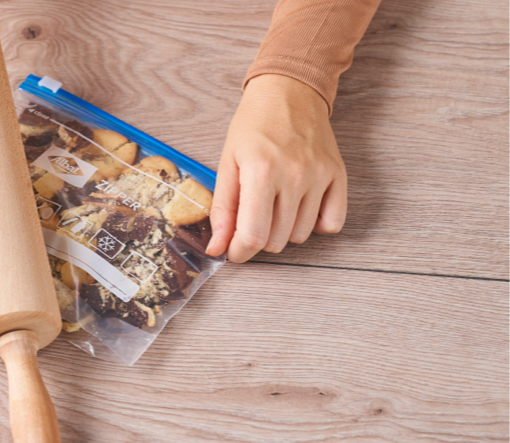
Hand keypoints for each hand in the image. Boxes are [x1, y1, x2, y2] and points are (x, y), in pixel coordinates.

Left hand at [205, 74, 346, 262]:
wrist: (289, 92)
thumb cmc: (253, 126)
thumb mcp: (227, 163)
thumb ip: (222, 209)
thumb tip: (217, 248)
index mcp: (260, 172)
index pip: (253, 236)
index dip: (240, 253)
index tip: (234, 252)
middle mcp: (294, 176)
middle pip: (276, 240)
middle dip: (258, 238)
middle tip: (251, 217)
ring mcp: (319, 176)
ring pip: (300, 235)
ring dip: (283, 230)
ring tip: (274, 204)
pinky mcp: (338, 175)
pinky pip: (332, 224)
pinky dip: (315, 225)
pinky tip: (300, 208)